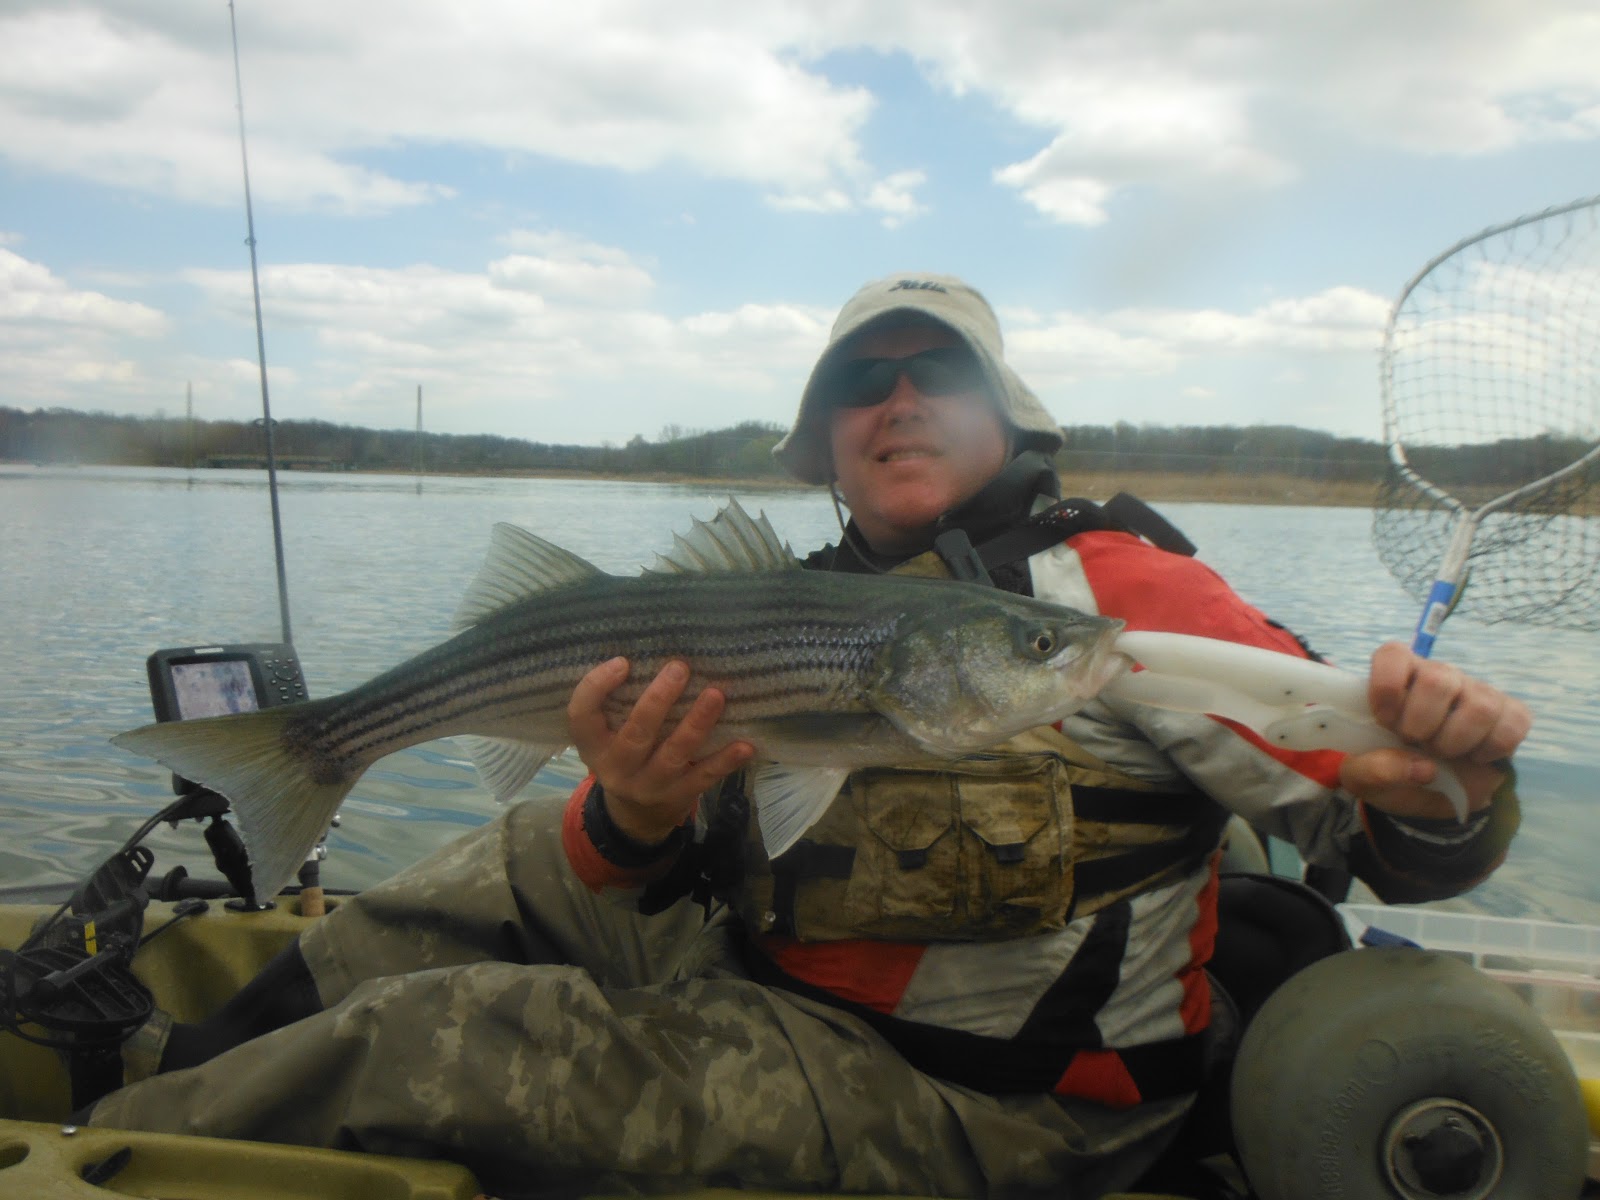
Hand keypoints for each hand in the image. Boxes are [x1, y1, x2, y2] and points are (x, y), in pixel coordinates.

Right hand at [567, 657, 753, 843]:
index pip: (581, 714)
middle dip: (658, 700)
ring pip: (674, 755)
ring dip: (696, 724)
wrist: (635, 818)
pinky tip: (745, 744)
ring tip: (716, 694)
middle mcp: (616, 768)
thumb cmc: (625, 756)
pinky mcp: (677, 798)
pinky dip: (725, 761)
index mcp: (593, 745)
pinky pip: (703, 777)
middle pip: (636, 734)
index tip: (623, 662)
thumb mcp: (609, 736)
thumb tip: (658, 652)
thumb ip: (621, 705)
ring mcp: (648, 786)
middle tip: (680, 668)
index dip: (597, 686)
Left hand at [1339, 642, 1529, 818]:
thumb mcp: (1364, 777)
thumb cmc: (1393, 770)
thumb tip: (1423, 768)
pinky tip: (1473, 757)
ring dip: (1455, 742)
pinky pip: (1511, 725)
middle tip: (1414, 742)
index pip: (1393, 655)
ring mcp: (1478, 691)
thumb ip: (1372, 770)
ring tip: (1442, 751)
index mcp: (1398, 677)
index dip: (1387, 688)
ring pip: (1479, 706)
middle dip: (1421, 724)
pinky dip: (1490, 751)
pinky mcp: (1510, 713)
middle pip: (1437, 679)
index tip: (1385, 722)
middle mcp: (1440, 675)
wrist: (1434, 793)